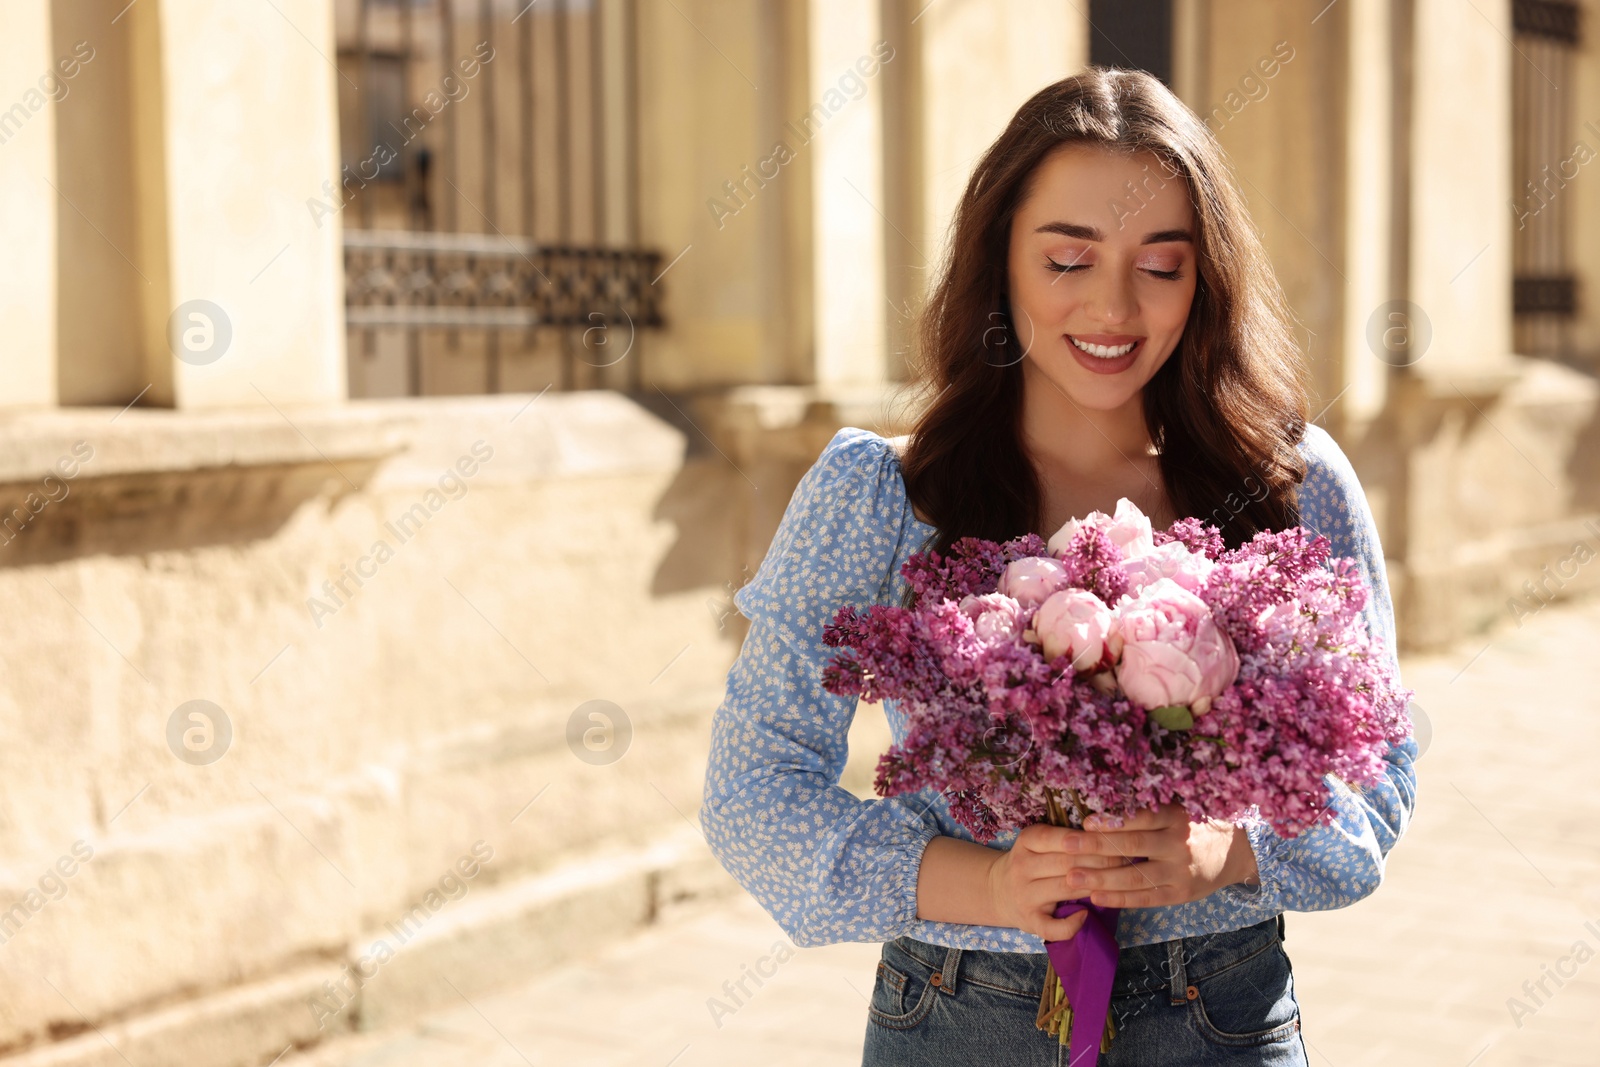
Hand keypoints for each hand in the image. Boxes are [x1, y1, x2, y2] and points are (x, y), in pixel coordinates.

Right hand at [984, 823, 1131, 940]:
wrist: (999, 891)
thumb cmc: (1031, 863)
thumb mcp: (1038, 842)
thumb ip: (1065, 838)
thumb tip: (1109, 835)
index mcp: (1026, 841)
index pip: (1060, 838)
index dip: (1090, 840)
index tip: (1115, 840)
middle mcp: (1021, 867)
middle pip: (1067, 863)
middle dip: (1100, 861)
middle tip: (1126, 860)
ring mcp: (1024, 896)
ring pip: (1065, 889)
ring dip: (1094, 887)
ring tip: (1117, 883)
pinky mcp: (1029, 922)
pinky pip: (1054, 927)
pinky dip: (1073, 923)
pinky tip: (1086, 915)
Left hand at [1061, 804, 1259, 908]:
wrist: (1237, 852)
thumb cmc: (1196, 826)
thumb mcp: (1179, 809)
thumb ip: (1148, 810)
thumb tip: (1103, 808)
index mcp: (1176, 818)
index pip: (1140, 818)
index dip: (1112, 820)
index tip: (1085, 821)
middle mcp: (1177, 845)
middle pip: (1132, 845)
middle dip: (1097, 847)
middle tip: (1067, 847)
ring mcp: (1179, 872)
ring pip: (1136, 876)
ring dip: (1102, 878)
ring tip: (1072, 878)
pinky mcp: (1180, 893)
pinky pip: (1146, 898)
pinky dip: (1120, 899)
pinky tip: (1096, 897)